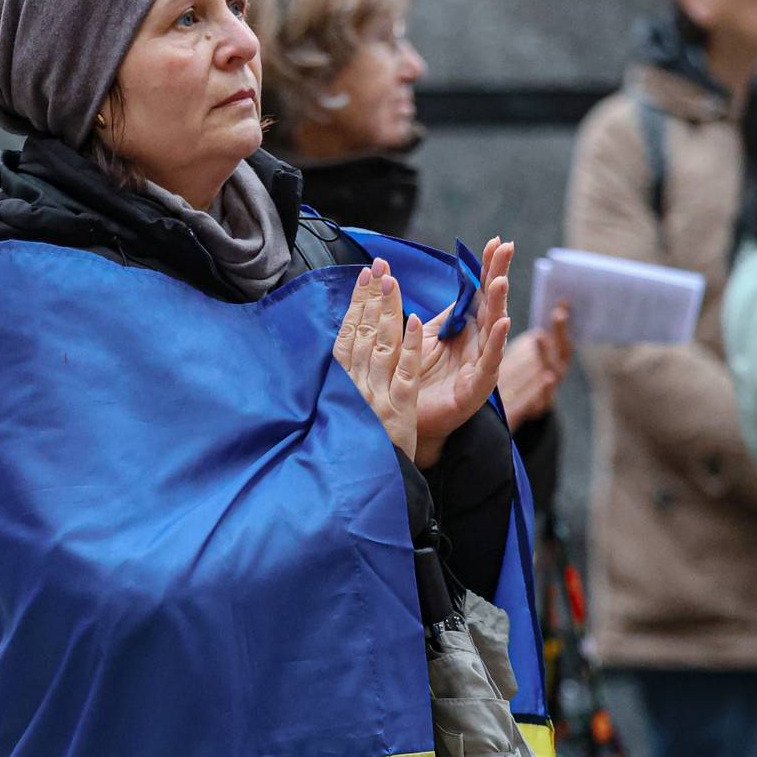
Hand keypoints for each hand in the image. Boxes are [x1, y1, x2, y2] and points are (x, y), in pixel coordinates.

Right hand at [333, 260, 425, 459]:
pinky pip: (404, 373)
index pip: (348, 336)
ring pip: (382, 345)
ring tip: (392, 280)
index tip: (363, 277)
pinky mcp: (397, 411)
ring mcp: (376, 397)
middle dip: (371, 297)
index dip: (357, 304)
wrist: (355, 491)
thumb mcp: (341, 416)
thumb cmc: (349, 453)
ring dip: (388, 311)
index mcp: (341, 386)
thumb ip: (343, 387)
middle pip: (364, 334)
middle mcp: (355, 387)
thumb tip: (343, 358)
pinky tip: (415, 322)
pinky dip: (409, 346)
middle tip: (378, 266)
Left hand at [411, 239, 514, 466]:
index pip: (479, 292)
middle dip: (498, 274)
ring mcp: (482, 364)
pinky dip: (497, 342)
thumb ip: (444, 314)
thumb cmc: (419, 377)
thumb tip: (456, 284)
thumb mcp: (427, 337)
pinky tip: (504, 323)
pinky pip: (490, 361)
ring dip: (498, 303)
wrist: (410, 417)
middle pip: (492, 304)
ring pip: (494, 329)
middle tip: (505, 247)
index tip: (494, 242)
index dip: (487, 267)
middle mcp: (479, 343)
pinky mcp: (477, 387)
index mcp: (467, 329)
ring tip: (500, 281)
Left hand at [499, 303, 572, 427]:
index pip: (559, 337)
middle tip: (558, 313)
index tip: (562, 302)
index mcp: (549, 358)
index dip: (562, 321)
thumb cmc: (515, 379)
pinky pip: (543, 399)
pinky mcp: (536, 409)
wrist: (506, 415)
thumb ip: (529, 334)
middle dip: (561, 332)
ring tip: (540, 336)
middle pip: (561, 350)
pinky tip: (548, 378)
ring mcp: (546, 391)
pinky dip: (546, 389)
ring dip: (546, 353)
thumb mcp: (522, 354)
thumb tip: (528, 303)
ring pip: (551, 371)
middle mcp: (551, 373)